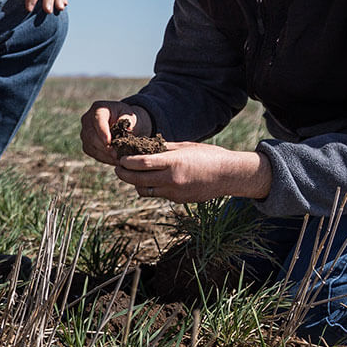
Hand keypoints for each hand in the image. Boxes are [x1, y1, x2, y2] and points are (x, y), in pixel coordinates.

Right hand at [79, 100, 150, 165]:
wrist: (120, 122)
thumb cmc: (125, 116)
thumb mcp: (129, 114)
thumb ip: (128, 119)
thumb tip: (128, 129)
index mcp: (98, 109)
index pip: (98, 121)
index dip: (102, 132)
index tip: (109, 143)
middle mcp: (87, 120)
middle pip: (91, 136)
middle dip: (104, 147)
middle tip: (116, 155)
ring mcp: (85, 133)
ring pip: (91, 146)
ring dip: (104, 155)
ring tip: (117, 159)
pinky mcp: (87, 144)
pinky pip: (93, 153)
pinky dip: (104, 158)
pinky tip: (114, 161)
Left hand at [111, 141, 271, 202]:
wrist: (228, 175)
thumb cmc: (208, 155)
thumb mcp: (185, 146)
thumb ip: (164, 148)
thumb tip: (144, 147)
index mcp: (173, 162)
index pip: (141, 163)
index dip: (126, 162)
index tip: (120, 159)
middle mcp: (171, 179)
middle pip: (137, 179)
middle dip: (123, 174)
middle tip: (118, 168)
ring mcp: (175, 192)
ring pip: (145, 190)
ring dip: (135, 183)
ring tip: (132, 174)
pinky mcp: (179, 200)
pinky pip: (158, 194)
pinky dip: (151, 187)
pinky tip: (151, 179)